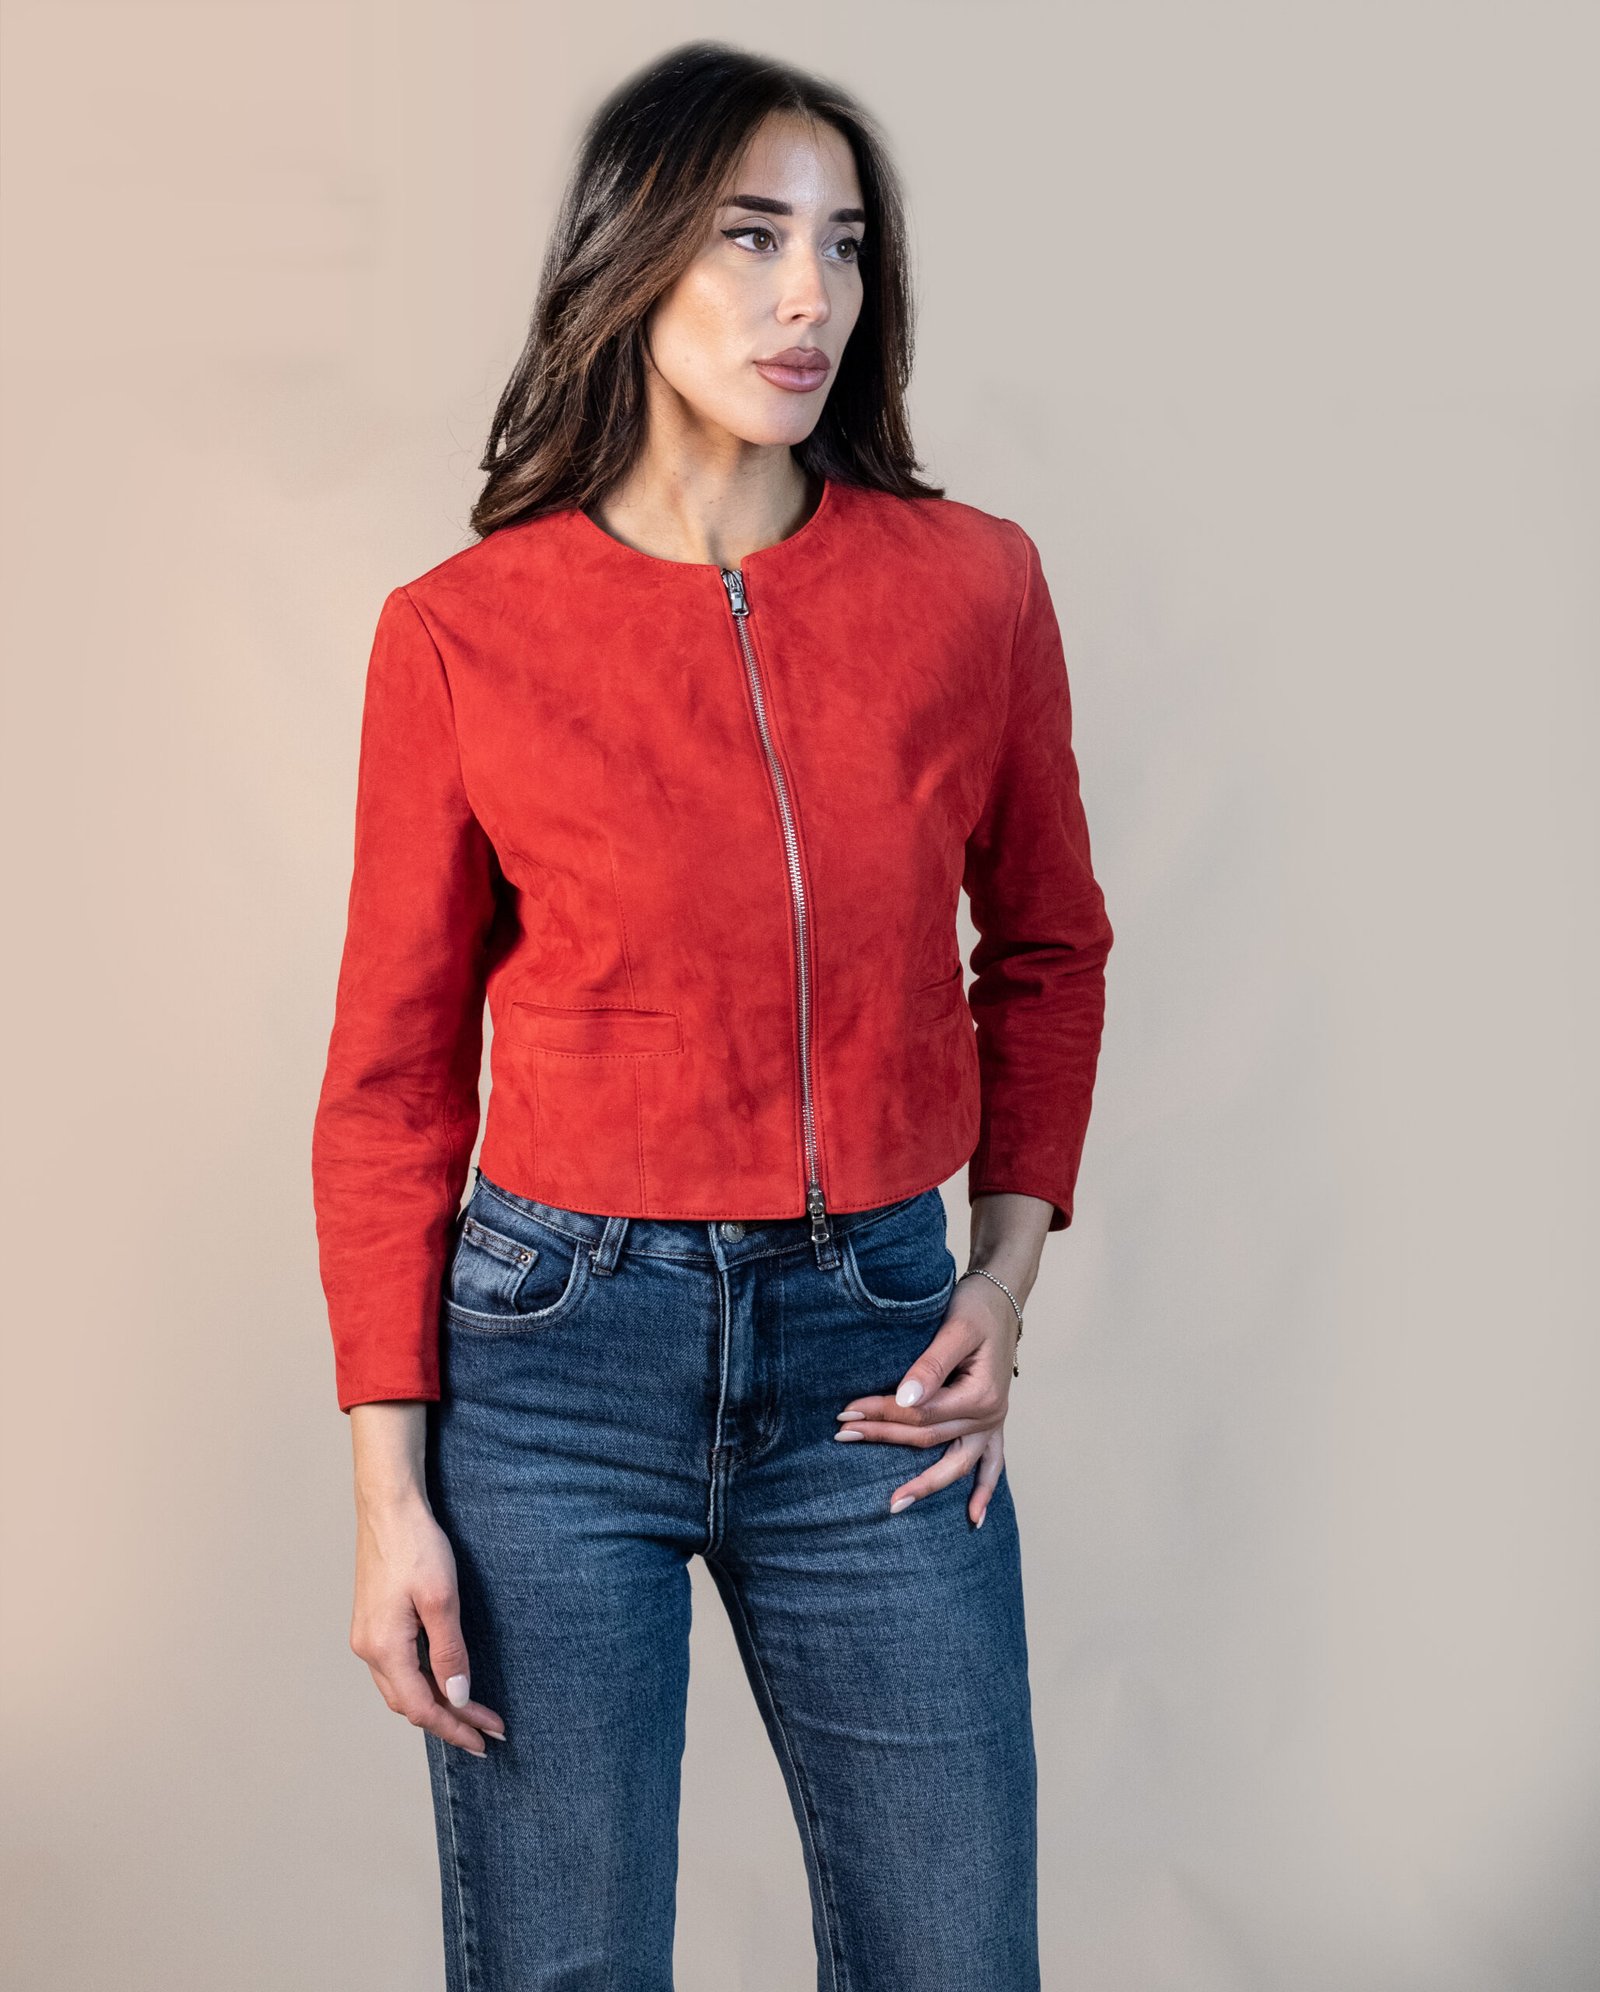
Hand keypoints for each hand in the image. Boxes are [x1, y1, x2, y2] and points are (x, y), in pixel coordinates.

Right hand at [349, 1474, 506, 1756]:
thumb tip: (458, 1697)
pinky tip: (441, 1683)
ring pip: (402, 1689)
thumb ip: (449, 1652)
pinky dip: (422, 1684)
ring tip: (470, 1715)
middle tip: (487, 1730)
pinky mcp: (373, 1623)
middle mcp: (368, 1649)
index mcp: (383, 1648)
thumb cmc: (416, 1547)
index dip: (456, 1728)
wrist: (389, 1508)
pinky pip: (397, 1669)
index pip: (422, 1708)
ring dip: (436, 1705)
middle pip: (410, 1704)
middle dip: (450, 1721)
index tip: (487, 1738)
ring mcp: (367, 1636)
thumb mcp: (441, 1600)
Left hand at [834, 1273, 1020, 1528]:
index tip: (845, 1413)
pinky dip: (984, 1491)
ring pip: (954, 1462)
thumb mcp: (955, 1329)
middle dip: (884, 1438)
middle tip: (842, 1436)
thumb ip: (931, 1366)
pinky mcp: (992, 1423)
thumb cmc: (978, 1309)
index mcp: (980, 1397)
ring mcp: (993, 1424)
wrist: (1003, 1296)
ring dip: (925, 1483)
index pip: (919, 1415)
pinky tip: (974, 1520)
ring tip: (893, 1505)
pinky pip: (992, 1465)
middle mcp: (990, 1418)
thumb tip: (904, 1398)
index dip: (881, 1414)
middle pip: (928, 1438)